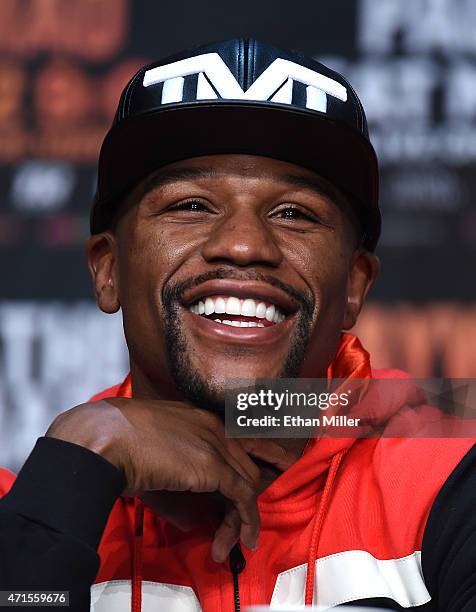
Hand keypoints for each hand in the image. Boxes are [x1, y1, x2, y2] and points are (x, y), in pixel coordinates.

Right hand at [46, 398, 288, 561]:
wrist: (106, 437)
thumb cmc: (118, 443)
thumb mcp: (155, 456)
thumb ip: (179, 480)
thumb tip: (193, 518)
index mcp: (201, 418)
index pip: (243, 437)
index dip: (265, 451)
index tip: (282, 462)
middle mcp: (215, 427)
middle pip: (248, 464)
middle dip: (248, 497)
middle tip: (242, 525)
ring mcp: (216, 443)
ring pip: (248, 483)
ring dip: (242, 518)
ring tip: (233, 544)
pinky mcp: (214, 466)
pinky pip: (243, 497)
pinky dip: (247, 521)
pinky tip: (245, 540)